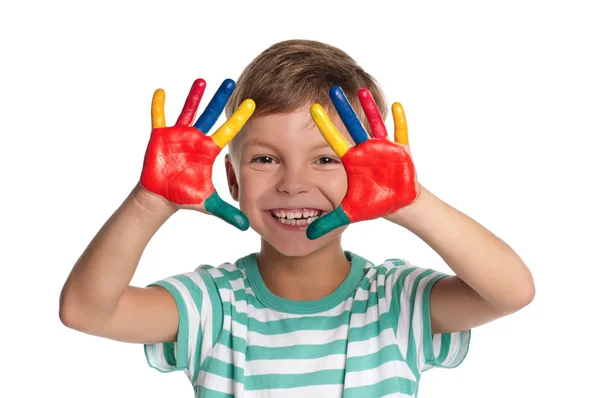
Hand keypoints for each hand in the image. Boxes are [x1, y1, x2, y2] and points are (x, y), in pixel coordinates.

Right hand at [140, 78, 254, 229]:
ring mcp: (178, 136)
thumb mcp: (208, 204)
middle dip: (220, 99)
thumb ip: (227, 213)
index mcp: (208, 150)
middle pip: (211, 115)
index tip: (252, 103)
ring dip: (194, 96)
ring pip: (188, 111)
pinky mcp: (160, 137)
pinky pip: (159, 118)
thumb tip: (246, 227)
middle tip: (231, 81)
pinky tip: (161, 91)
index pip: (227, 131)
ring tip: (202, 80)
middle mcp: (196, 139)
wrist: (161, 197)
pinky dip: (159, 106)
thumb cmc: (185, 196)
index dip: (238, 118)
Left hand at [306, 86, 420, 239]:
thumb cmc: (374, 204)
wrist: (398, 204)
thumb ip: (327, 222)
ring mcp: (383, 148)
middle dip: (343, 108)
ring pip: (374, 124)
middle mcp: (365, 150)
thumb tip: (306, 236)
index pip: (334, 140)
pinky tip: (397, 106)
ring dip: (369, 108)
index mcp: (352, 161)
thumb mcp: (348, 214)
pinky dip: (400, 121)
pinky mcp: (401, 151)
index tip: (312, 109)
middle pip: (352, 125)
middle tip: (332, 89)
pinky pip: (401, 133)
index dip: (325, 126)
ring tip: (361, 90)